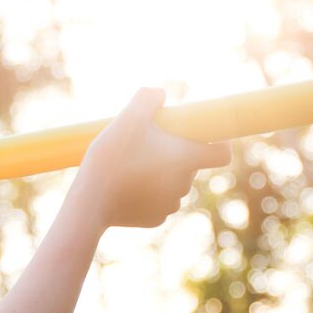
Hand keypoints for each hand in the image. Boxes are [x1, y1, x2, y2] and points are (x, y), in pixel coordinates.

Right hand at [71, 87, 232, 228]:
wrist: (89, 202)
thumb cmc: (111, 159)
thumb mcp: (127, 118)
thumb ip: (147, 98)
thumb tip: (158, 92)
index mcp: (186, 159)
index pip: (223, 153)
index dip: (220, 142)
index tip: (205, 135)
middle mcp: (184, 184)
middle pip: (190, 165)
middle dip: (173, 153)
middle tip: (146, 143)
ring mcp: (169, 205)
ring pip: (172, 183)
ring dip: (159, 173)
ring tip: (130, 164)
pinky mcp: (154, 219)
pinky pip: (156, 201)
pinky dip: (146, 193)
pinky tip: (124, 186)